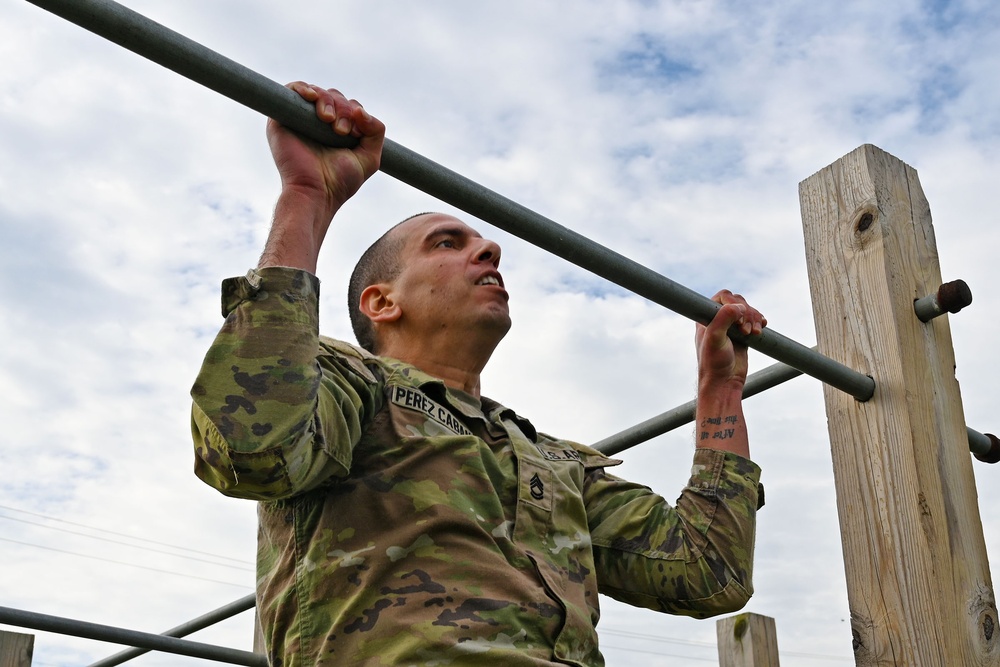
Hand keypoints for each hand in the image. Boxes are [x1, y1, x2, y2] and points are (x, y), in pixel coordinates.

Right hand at [266, 82, 384, 217]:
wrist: (316, 192)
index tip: (353, 134)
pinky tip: (313, 98)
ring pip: (318, 92)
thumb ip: (376, 131)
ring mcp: (299, 120)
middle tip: (341, 131)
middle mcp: (317, 124)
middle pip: (335, 96)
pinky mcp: (281, 119)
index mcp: (336, 131)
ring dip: (328, 102)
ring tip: (329, 121)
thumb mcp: (369, 157)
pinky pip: (291, 89)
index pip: (349, 106)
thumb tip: (359, 109)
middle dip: (343, 108)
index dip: (355, 112)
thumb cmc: (340, 181)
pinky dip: (304, 88)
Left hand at [695, 290, 766, 391]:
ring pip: (747, 310)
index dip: (734, 303)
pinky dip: (759, 322)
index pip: (723, 296)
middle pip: (738, 301)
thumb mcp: (715, 339)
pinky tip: (761, 328)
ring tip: (754, 333)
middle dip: (747, 313)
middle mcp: (718, 319)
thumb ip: (723, 319)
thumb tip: (738, 306)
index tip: (737, 320)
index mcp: (706, 317)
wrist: (724, 382)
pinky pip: (753, 321)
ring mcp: (731, 327)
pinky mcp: (742, 335)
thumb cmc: (714, 363)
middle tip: (745, 331)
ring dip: (755, 318)